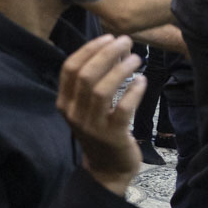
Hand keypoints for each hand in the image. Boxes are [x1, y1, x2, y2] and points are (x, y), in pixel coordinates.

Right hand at [56, 35, 143, 194]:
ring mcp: (92, 126)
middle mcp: (74, 114)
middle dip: (107, 54)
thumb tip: (111, 49)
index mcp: (65, 103)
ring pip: (102, 90)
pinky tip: (142, 81)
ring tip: (137, 59)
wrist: (107, 170)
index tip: (108, 37)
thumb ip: (92, 83)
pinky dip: (133, 92)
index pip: (70, 69)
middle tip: (126, 42)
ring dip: (121, 70)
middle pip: (86, 75)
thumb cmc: (100, 132)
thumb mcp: (87, 108)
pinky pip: (122, 109)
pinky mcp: (112, 136)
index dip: (89, 49)